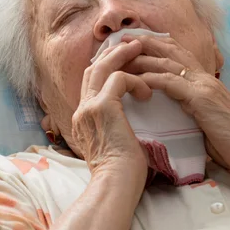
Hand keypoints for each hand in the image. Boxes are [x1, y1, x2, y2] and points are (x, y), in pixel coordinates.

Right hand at [72, 39, 150, 191]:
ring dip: (123, 55)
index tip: (123, 61)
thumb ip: (117, 129)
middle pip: (92, 69)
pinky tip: (148, 94)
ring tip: (140, 48)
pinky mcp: (102, 107)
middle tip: (132, 44)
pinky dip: (136, 81)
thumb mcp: (117, 145)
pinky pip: (119, 79)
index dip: (105, 67)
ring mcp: (89, 108)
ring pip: (102, 67)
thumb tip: (131, 124)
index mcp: (84, 120)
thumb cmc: (123, 173)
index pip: (90, 83)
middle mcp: (82, 110)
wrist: (116, 186)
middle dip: (112, 53)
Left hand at [122, 34, 229, 174]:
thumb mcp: (207, 119)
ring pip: (167, 62)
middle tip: (122, 38)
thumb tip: (177, 114)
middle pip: (170, 50)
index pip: (178, 54)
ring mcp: (203, 85)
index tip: (135, 43)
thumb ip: (192, 110)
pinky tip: (136, 78)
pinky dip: (151, 78)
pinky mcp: (201, 98)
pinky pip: (171, 82)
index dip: (156, 46)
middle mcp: (203, 78)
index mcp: (204, 81)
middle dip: (144, 42)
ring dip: (142, 56)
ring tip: (121, 53)